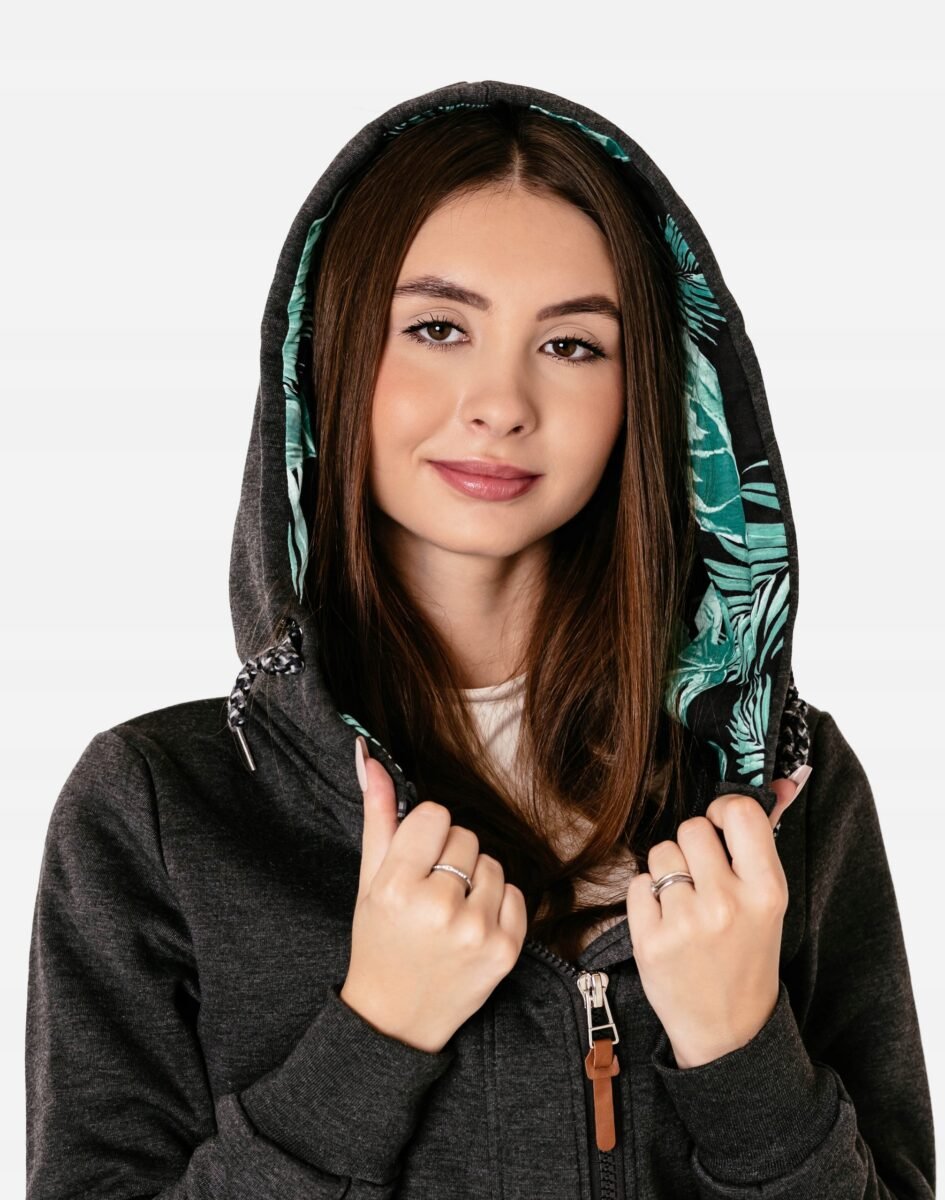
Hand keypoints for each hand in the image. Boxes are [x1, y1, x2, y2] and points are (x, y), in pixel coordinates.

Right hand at [340, 737, 527, 1053]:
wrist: (395, 1020)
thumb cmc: (379, 943)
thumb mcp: (368, 882)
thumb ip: (377, 817)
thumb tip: (371, 757)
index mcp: (397, 888)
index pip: (435, 815)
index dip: (425, 834)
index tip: (415, 859)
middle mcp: (438, 908)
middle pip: (465, 836)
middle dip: (449, 857)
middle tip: (429, 893)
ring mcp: (476, 931)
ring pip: (493, 864)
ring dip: (475, 881)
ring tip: (450, 911)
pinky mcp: (505, 951)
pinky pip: (517, 895)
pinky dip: (498, 906)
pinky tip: (471, 926)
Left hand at [626, 770, 809, 1067]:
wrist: (728, 1033)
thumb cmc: (748, 957)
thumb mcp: (769, 903)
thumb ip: (763, 841)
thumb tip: (786, 779)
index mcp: (767, 891)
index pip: (740, 812)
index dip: (724, 811)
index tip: (721, 829)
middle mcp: (727, 903)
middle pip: (691, 827)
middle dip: (692, 846)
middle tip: (703, 880)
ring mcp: (685, 923)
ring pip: (660, 853)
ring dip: (667, 871)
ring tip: (685, 905)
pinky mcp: (649, 940)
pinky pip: (637, 883)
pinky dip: (646, 898)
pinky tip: (666, 923)